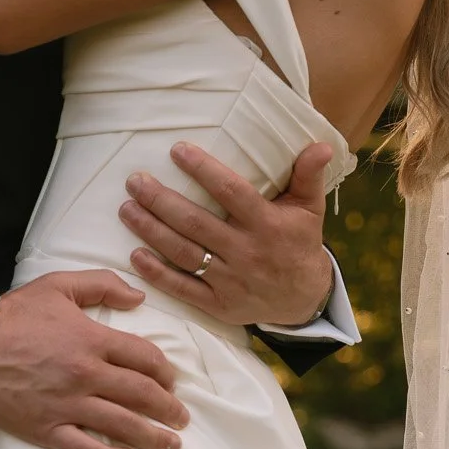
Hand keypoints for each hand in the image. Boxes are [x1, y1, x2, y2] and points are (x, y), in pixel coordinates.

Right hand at [0, 270, 187, 448]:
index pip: (144, 358)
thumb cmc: (13, 313)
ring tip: (172, 445)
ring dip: (153, 437)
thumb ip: (102, 285)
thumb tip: (138, 297)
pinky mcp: (47, 427)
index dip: (165, 371)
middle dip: (168, 408)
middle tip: (182, 418)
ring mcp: (68, 404)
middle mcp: (87, 374)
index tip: (172, 381)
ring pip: (122, 425)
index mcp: (93, 340)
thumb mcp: (59, 285)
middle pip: (142, 394)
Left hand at [118, 141, 334, 329]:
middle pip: (196, 223)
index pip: (232, 193)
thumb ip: (309, 175)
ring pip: (183, 253)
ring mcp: (230, 281)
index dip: (204, 171)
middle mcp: (247, 252)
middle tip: (135, 180)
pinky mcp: (218, 304)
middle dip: (161, 201)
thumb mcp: (309, 209)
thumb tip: (322, 144)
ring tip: (127, 208)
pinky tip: (134, 253)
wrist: (303, 300)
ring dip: (151, 230)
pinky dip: (157, 273)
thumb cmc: (299, 243)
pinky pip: (183, 288)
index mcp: (267, 225)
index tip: (177, 150)